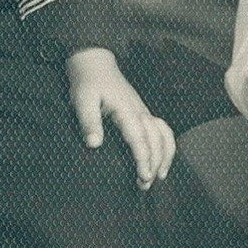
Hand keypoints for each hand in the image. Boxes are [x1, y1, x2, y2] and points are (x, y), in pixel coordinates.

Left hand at [65, 48, 174, 188]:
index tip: (144, 177)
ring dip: (165, 155)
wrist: (95, 62)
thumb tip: (95, 144)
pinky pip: (162, 130)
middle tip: (145, 185)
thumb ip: (89, 122)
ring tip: (160, 176)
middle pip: (157, 140)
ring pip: (164, 134)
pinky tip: (160, 159)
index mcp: (127, 110)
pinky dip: (166, 146)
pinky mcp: (142, 112)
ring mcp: (143, 111)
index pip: (140, 139)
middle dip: (155, 163)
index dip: (144, 159)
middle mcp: (140, 111)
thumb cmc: (87, 82)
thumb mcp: (82, 100)